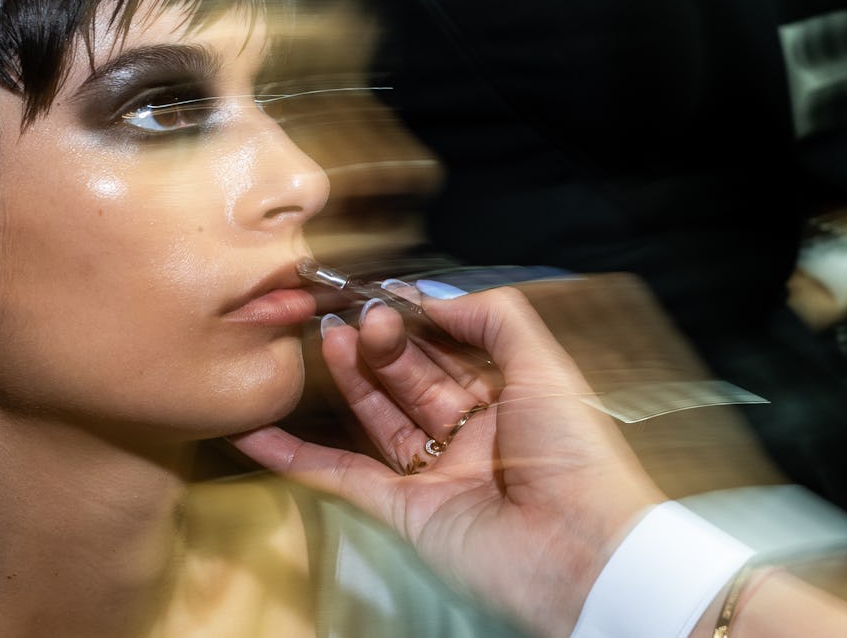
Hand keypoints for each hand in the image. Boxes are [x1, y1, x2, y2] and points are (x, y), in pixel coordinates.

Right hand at [231, 285, 664, 636]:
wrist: (583, 554)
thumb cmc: (579, 460)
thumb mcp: (546, 367)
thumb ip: (495, 319)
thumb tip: (435, 298)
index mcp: (509, 401)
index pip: (450, 351)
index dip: (417, 321)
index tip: (384, 293)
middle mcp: (471, 436)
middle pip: (410, 378)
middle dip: (381, 343)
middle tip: (354, 313)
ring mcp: (435, 474)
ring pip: (378, 418)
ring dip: (348, 378)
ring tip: (324, 336)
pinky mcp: (405, 512)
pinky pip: (343, 477)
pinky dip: (299, 457)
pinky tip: (262, 432)